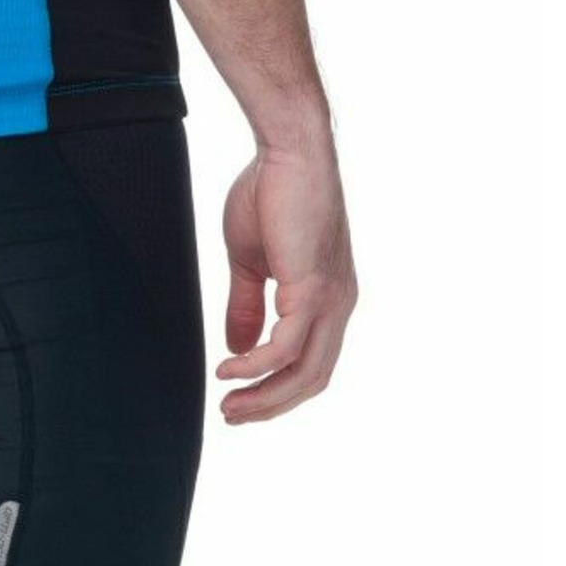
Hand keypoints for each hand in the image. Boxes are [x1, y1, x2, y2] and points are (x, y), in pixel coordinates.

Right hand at [217, 139, 357, 423]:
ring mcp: (330, 299)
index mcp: (327, 299)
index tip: (238, 401)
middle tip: (230, 415)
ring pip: (303, 372)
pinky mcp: (313, 289)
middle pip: (311, 380)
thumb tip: (238, 349)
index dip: (276, 391)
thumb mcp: (250, 264)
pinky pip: (285, 348)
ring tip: (227, 403)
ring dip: (263, 396)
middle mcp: (338, 305)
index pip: (311, 364)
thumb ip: (246, 308)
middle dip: (269, 406)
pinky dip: (256, 366)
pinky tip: (228, 368)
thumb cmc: (270, 193)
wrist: (287, 150)